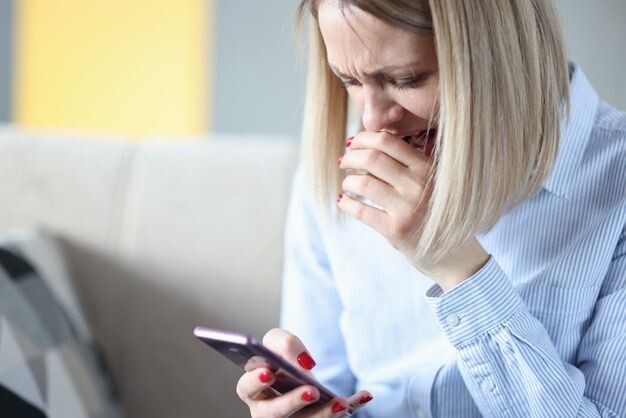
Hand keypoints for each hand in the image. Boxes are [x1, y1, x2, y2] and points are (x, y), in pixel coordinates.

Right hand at [236, 328, 372, 417]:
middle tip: (312, 391)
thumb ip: (285, 344)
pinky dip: (351, 406)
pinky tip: (365, 395)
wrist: (301, 383)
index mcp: (253, 389)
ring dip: (323, 414)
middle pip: (273, 413)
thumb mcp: (280, 345)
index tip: (269, 373)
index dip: (255, 381)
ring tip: (341, 402)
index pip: (247, 387)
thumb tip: (304, 363)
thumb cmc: (285, 364)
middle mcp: (268, 411)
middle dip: (291, 402)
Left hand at [338, 131, 488, 290]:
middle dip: (351, 157)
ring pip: (363, 183)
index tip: (353, 143)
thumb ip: (408, 165)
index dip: (364, 138)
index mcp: (427, 169)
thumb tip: (369, 143)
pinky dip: (346, 203)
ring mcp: (407, 209)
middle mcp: (418, 186)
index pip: (388, 142)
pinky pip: (361, 211)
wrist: (454, 254)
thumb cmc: (435, 213)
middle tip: (343, 161)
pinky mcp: (396, 231)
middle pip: (372, 158)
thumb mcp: (431, 183)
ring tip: (347, 183)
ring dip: (348, 181)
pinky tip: (344, 201)